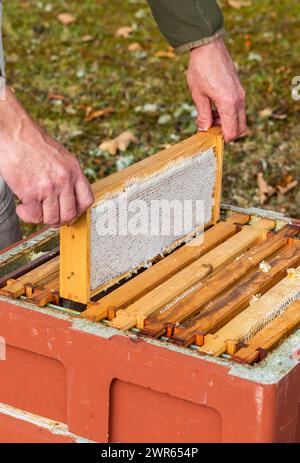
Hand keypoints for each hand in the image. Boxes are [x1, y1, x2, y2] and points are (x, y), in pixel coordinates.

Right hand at [0, 87, 93, 225]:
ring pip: (52, 218)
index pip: (87, 200)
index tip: (69, 211)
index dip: (78, 210)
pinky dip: (28, 216)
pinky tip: (23, 207)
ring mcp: (48, 187)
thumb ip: (67, 175)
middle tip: (49, 215)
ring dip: (42, 218)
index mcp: (74, 170)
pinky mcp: (30, 192)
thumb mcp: (60, 156)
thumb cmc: (33, 142)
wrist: (14, 132)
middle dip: (60, 219)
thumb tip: (68, 195)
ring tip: (33, 209)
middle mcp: (64, 179)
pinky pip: (35, 216)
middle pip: (70, 214)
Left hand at [187, 37, 246, 142]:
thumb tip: (204, 130)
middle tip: (211, 131)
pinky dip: (228, 113)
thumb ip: (203, 115)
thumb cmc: (201, 69)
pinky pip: (238, 107)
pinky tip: (214, 108)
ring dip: (227, 123)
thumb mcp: (198, 95)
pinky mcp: (238, 88)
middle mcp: (238, 99)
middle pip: (240, 127)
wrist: (208, 45)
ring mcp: (240, 93)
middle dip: (227, 133)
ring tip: (209, 117)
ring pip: (239, 118)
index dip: (222, 140)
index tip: (210, 140)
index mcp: (228, 103)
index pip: (231, 131)